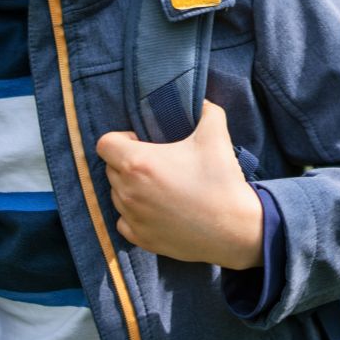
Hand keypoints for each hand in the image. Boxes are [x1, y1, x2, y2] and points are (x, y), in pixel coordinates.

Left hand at [96, 100, 263, 269]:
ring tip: (159, 185)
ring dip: (131, 187)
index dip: (121, 138)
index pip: (105, 144)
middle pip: (110, 168)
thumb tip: (200, 101)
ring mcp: (133, 218)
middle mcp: (128, 192)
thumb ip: (205, 109)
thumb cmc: (221, 180)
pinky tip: (158, 207)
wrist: (235, 229)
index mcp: (138, 163)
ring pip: (116, 195)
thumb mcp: (216, 134)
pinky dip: (135, 213)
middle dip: (127, 162)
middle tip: (156, 161)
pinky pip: (124, 220)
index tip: (141, 141)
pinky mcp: (141, 239)